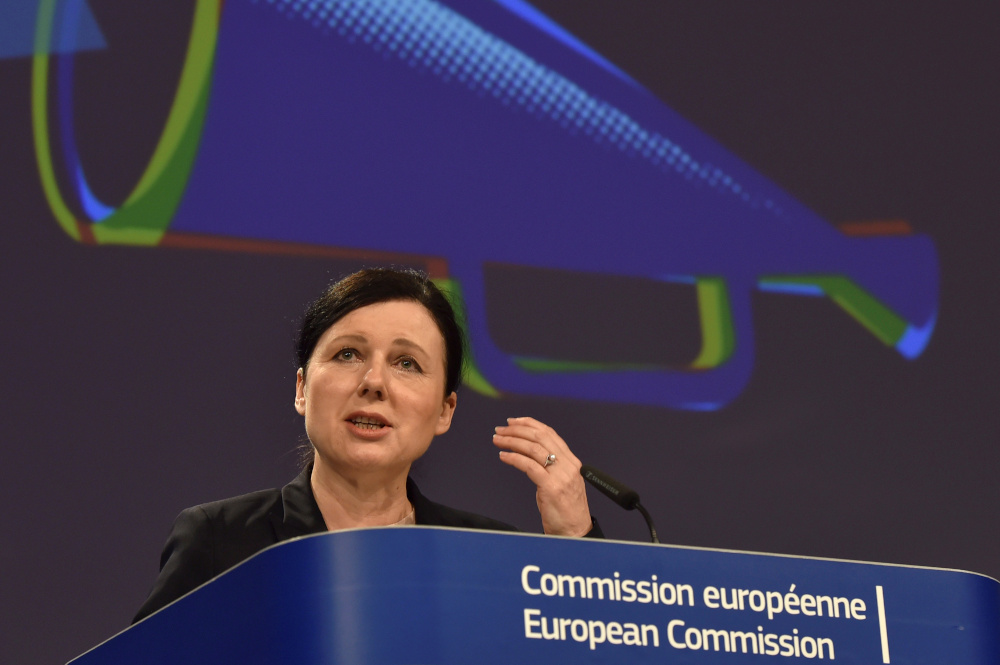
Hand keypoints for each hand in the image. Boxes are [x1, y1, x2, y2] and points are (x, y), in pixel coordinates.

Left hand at [494, 417, 592, 536]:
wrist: (575, 533)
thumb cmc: (566, 510)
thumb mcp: (562, 482)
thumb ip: (552, 466)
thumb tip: (529, 452)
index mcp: (571, 461)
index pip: (549, 433)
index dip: (530, 423)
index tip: (513, 421)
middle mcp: (568, 465)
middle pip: (540, 437)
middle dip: (517, 430)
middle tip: (500, 429)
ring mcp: (560, 476)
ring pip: (533, 448)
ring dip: (512, 441)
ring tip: (497, 440)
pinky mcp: (551, 488)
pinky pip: (528, 466)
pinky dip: (513, 458)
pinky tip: (503, 456)